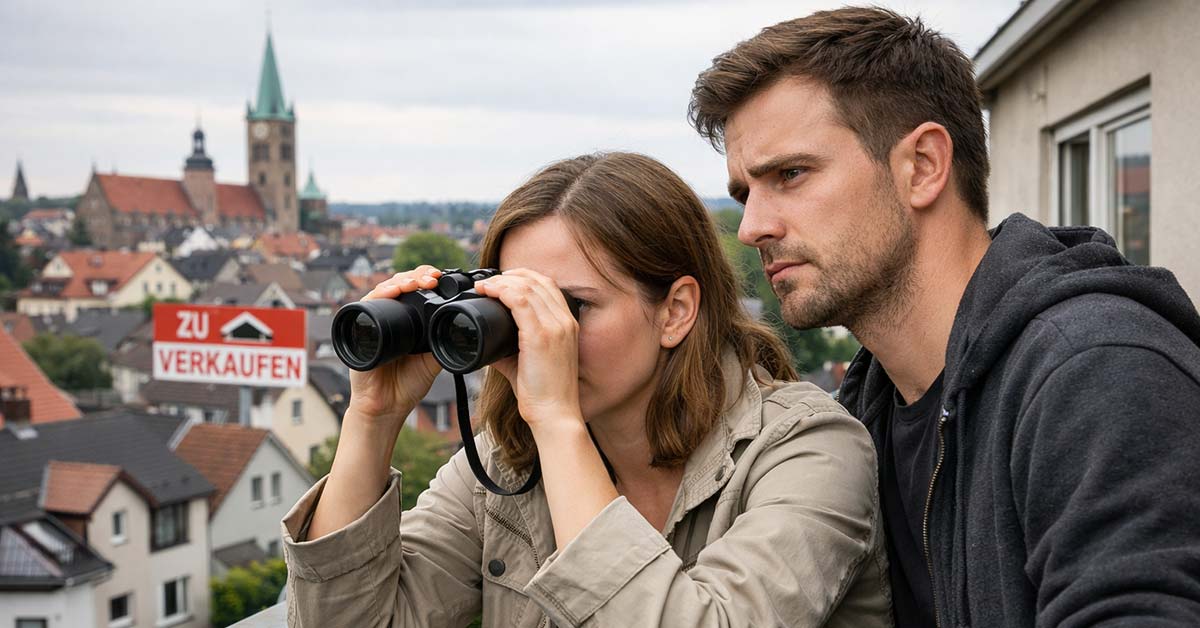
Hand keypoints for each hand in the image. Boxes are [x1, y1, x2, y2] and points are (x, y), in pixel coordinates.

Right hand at [344, 265, 443, 429]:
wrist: (386, 408)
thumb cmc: (406, 385)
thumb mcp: (432, 360)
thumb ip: (442, 343)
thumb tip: (460, 326)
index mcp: (408, 320)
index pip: (416, 289)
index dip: (427, 279)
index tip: (441, 278)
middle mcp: (389, 316)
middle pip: (400, 284)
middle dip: (417, 276)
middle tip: (432, 278)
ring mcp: (373, 320)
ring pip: (384, 289)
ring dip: (400, 281)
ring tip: (415, 282)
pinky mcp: (358, 328)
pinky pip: (366, 305)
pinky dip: (379, 294)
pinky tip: (392, 291)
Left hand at [473, 269, 582, 432]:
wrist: (554, 414)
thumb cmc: (543, 392)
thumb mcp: (530, 361)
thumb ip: (510, 346)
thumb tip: (486, 339)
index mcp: (567, 324)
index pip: (548, 285)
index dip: (524, 277)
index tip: (503, 281)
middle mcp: (564, 321)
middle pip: (538, 281)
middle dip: (510, 275)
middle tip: (489, 282)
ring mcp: (555, 327)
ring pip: (527, 287)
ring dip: (501, 281)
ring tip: (484, 286)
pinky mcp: (541, 336)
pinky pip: (519, 301)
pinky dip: (500, 291)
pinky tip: (488, 292)